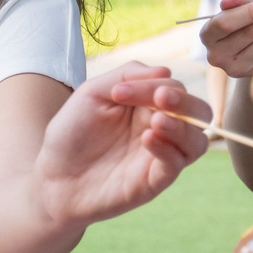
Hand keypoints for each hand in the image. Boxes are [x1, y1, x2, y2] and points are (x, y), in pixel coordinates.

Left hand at [31, 64, 208, 226]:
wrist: (53, 176)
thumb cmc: (72, 133)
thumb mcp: (93, 92)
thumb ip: (127, 74)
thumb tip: (166, 72)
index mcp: (148, 104)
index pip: (173, 87)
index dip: (154, 84)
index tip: (118, 92)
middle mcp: (160, 128)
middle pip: (199, 111)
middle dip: (184, 101)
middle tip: (160, 98)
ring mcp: (160, 155)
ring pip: (197, 140)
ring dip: (183, 126)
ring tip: (157, 120)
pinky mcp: (154, 181)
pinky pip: (177, 164)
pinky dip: (167, 149)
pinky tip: (147, 139)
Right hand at [201, 0, 252, 76]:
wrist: (241, 46)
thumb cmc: (238, 21)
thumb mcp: (236, 8)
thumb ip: (239, 3)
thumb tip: (229, 2)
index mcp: (208, 35)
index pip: (226, 24)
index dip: (250, 13)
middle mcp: (217, 56)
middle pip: (251, 32)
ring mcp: (236, 69)